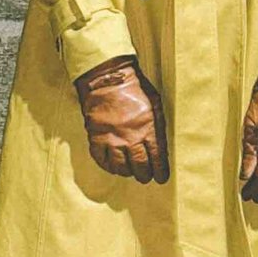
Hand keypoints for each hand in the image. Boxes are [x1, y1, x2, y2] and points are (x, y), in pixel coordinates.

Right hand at [73, 54, 168, 184]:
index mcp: (148, 129)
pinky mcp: (96, 137)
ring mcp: (112, 139)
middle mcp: (130, 138)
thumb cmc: (135, 88)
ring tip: (130, 171)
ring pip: (120, 166)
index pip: (157, 158)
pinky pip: (101, 159)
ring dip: (127, 172)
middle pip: (139, 166)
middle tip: (145, 177)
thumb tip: (160, 145)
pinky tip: (113, 166)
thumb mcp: (155, 104)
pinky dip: (107, 166)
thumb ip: (158, 126)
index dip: (160, 171)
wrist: (108, 79)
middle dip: (144, 175)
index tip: (161, 178)